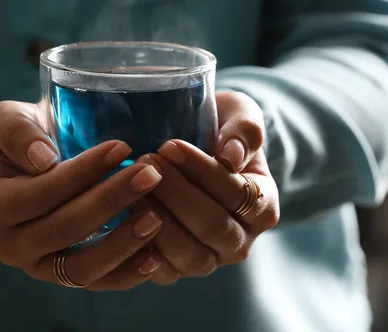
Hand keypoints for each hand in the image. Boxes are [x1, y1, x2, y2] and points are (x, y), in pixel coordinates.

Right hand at [0, 101, 165, 290]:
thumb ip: (16, 133)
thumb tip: (44, 159)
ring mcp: (37, 266)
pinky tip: (155, 257)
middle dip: (110, 201)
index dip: (81, 172)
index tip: (121, 147)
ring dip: (121, 244)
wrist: (20, 166)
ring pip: (81, 268)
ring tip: (155, 217)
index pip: (40, 193)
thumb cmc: (16, 138)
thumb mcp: (4, 121)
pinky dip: (126, 274)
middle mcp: (9, 245)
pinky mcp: (63, 276)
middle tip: (149, 175)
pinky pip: (96, 283)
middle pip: (64, 230)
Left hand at [135, 92, 279, 284]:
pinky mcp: (178, 270)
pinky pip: (163, 273)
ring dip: (157, 221)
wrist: (192, 151)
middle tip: (145, 160)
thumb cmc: (215, 130)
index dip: (202, 171)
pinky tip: (124, 217)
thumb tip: (232, 156)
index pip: (238, 194)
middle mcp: (241, 240)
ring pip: (190, 256)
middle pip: (213, 227)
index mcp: (263, 205)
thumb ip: (244, 128)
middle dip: (175, 194)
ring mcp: (210, 259)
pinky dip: (143, 248)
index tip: (169, 146)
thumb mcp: (236, 115)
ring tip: (131, 187)